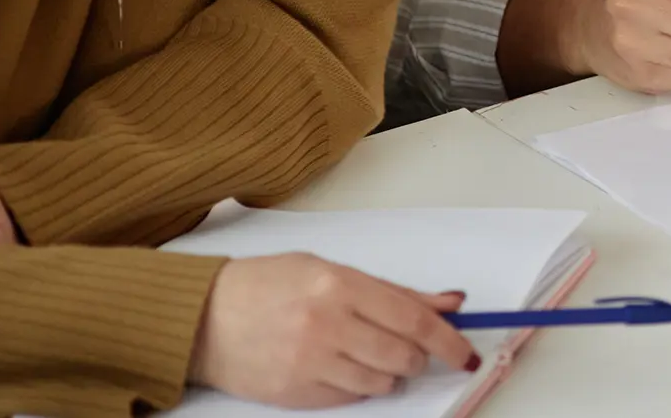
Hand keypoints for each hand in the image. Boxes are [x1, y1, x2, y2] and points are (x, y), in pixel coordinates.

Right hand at [190, 253, 476, 407]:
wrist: (205, 318)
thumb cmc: (270, 285)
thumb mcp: (332, 271)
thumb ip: (394, 291)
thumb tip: (451, 303)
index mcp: (340, 286)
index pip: (414, 320)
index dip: (450, 341)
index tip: (466, 354)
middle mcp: (326, 325)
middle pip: (404, 356)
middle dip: (418, 357)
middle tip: (409, 350)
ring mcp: (309, 363)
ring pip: (381, 382)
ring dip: (389, 373)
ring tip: (366, 354)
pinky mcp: (295, 394)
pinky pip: (351, 398)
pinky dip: (358, 386)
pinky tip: (338, 367)